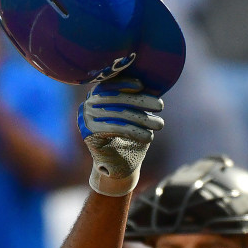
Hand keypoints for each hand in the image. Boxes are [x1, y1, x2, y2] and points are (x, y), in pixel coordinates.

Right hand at [78, 80, 163, 196]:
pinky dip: (134, 132)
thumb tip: (154, 83)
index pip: (110, 84)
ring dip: (142, 119)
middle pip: (117, 99)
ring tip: (160, 124)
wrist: (118, 165)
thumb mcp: (134, 114)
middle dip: (141, 101)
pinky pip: (115, 128)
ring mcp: (86, 118)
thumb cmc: (130, 137)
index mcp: (97, 95)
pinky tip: (149, 137)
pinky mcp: (89, 133)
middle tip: (161, 105)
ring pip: (118, 114)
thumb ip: (137, 99)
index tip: (142, 85)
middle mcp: (88, 104)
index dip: (125, 83)